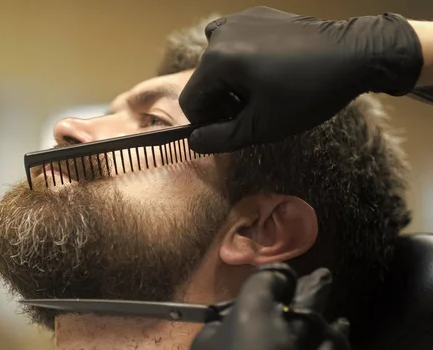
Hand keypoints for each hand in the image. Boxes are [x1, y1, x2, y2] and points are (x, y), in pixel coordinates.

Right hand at [179, 6, 423, 153]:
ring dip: (231, 83)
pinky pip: (235, 43)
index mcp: (216, 61)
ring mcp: (238, 20)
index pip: (191, 102)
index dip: (207, 123)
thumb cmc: (307, 93)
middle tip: (254, 112)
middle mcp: (219, 35)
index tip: (234, 128)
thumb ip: (219, 139)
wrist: (352, 55)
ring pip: (218, 64)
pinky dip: (243, 60)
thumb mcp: (260, 127)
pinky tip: (269, 69)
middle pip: (204, 82)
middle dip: (221, 102)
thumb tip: (193, 141)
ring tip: (263, 92)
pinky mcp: (256, 15)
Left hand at [189, 264, 349, 349]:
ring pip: (291, 339)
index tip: (279, 279)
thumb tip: (280, 274)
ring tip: (328, 285)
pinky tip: (340, 326)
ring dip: (311, 313)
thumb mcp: (250, 305)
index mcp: (209, 346)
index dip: (254, 293)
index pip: (229, 312)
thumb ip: (264, 281)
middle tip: (317, 276)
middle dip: (295, 297)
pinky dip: (325, 342)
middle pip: (266, 322)